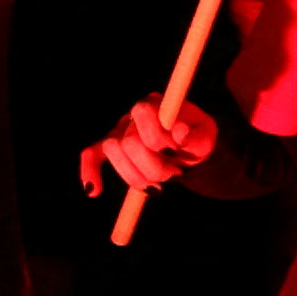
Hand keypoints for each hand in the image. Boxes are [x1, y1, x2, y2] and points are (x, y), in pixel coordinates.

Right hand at [81, 95, 223, 202]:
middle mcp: (132, 115)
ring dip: (136, 175)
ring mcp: (118, 131)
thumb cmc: (197, 141)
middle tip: (173, 176)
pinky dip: (90, 171)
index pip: (142, 112)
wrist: (189, 151)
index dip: (156, 138)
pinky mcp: (108, 149)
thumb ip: (197, 136)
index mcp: (155, 104)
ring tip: (158, 185)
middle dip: (151, 165)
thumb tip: (179, 132)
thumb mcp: (206, 138)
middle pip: (127, 141)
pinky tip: (94, 191)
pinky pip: (91, 155)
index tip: (176, 155)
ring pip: (113, 152)